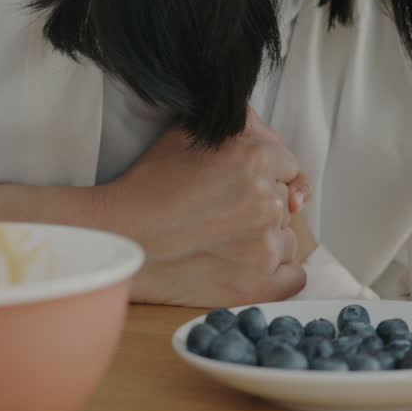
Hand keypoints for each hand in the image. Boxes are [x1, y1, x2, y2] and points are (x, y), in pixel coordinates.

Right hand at [97, 109, 309, 305]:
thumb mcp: (189, 134)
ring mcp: (264, 247)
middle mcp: (267, 202)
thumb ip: (242, 124)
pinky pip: (294, 278)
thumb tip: (272, 137)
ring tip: (225, 242)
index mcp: (256, 161)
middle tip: (222, 214)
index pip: (287, 165)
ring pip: (287, 239)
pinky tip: (251, 267)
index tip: (242, 187)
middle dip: (261, 206)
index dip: (266, 175)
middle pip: (285, 202)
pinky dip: (278, 274)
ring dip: (267, 240)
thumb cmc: (147, 186)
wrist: (117, 238)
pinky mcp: (257, 285)